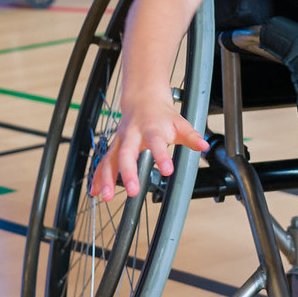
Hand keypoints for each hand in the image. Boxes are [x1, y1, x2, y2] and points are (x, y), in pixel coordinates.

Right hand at [90, 95, 207, 201]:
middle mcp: (132, 135)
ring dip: (107, 178)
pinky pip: (103, 162)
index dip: (162, 156)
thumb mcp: (180, 123)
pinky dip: (97, 177)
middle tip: (133, 190)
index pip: (156, 142)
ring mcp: (120, 141)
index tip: (167, 170)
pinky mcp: (113, 147)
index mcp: (151, 129)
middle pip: (127, 153)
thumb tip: (204, 146)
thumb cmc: (163, 115)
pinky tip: (94, 191)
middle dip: (128, 172)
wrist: (143, 100)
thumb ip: (191, 137)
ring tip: (106, 196)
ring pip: (110, 159)